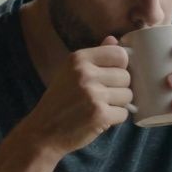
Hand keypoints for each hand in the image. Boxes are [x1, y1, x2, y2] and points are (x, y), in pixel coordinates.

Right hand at [22, 36, 132, 155]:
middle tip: (101, 97)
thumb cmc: (59, 101)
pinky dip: (115, 119)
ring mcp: (93, 95)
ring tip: (99, 107)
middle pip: (126, 76)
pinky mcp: (99, 115)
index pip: (120, 54)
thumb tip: (114, 40)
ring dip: (118, 104)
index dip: (120, 67)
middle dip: (119, 88)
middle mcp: (85, 74)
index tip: (110, 76)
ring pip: (128, 95)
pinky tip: (99, 119)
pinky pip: (124, 113)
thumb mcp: (70, 73)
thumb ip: (94, 57)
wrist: (43, 131)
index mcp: (78, 59)